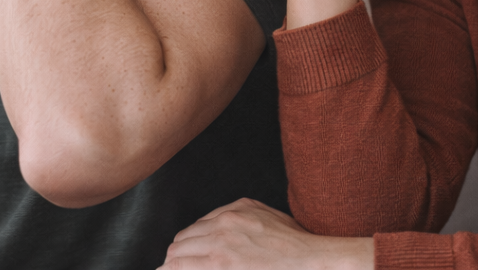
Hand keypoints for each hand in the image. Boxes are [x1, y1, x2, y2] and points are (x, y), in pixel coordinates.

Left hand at [158, 198, 373, 268]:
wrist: (309, 258)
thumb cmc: (291, 239)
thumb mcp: (260, 212)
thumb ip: (233, 215)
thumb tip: (211, 227)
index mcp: (230, 213)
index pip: (192, 230)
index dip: (183, 247)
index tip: (176, 257)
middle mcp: (222, 228)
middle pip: (181, 244)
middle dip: (174, 258)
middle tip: (167, 269)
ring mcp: (223, 249)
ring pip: (181, 257)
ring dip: (174, 266)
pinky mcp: (226, 265)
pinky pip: (193, 268)